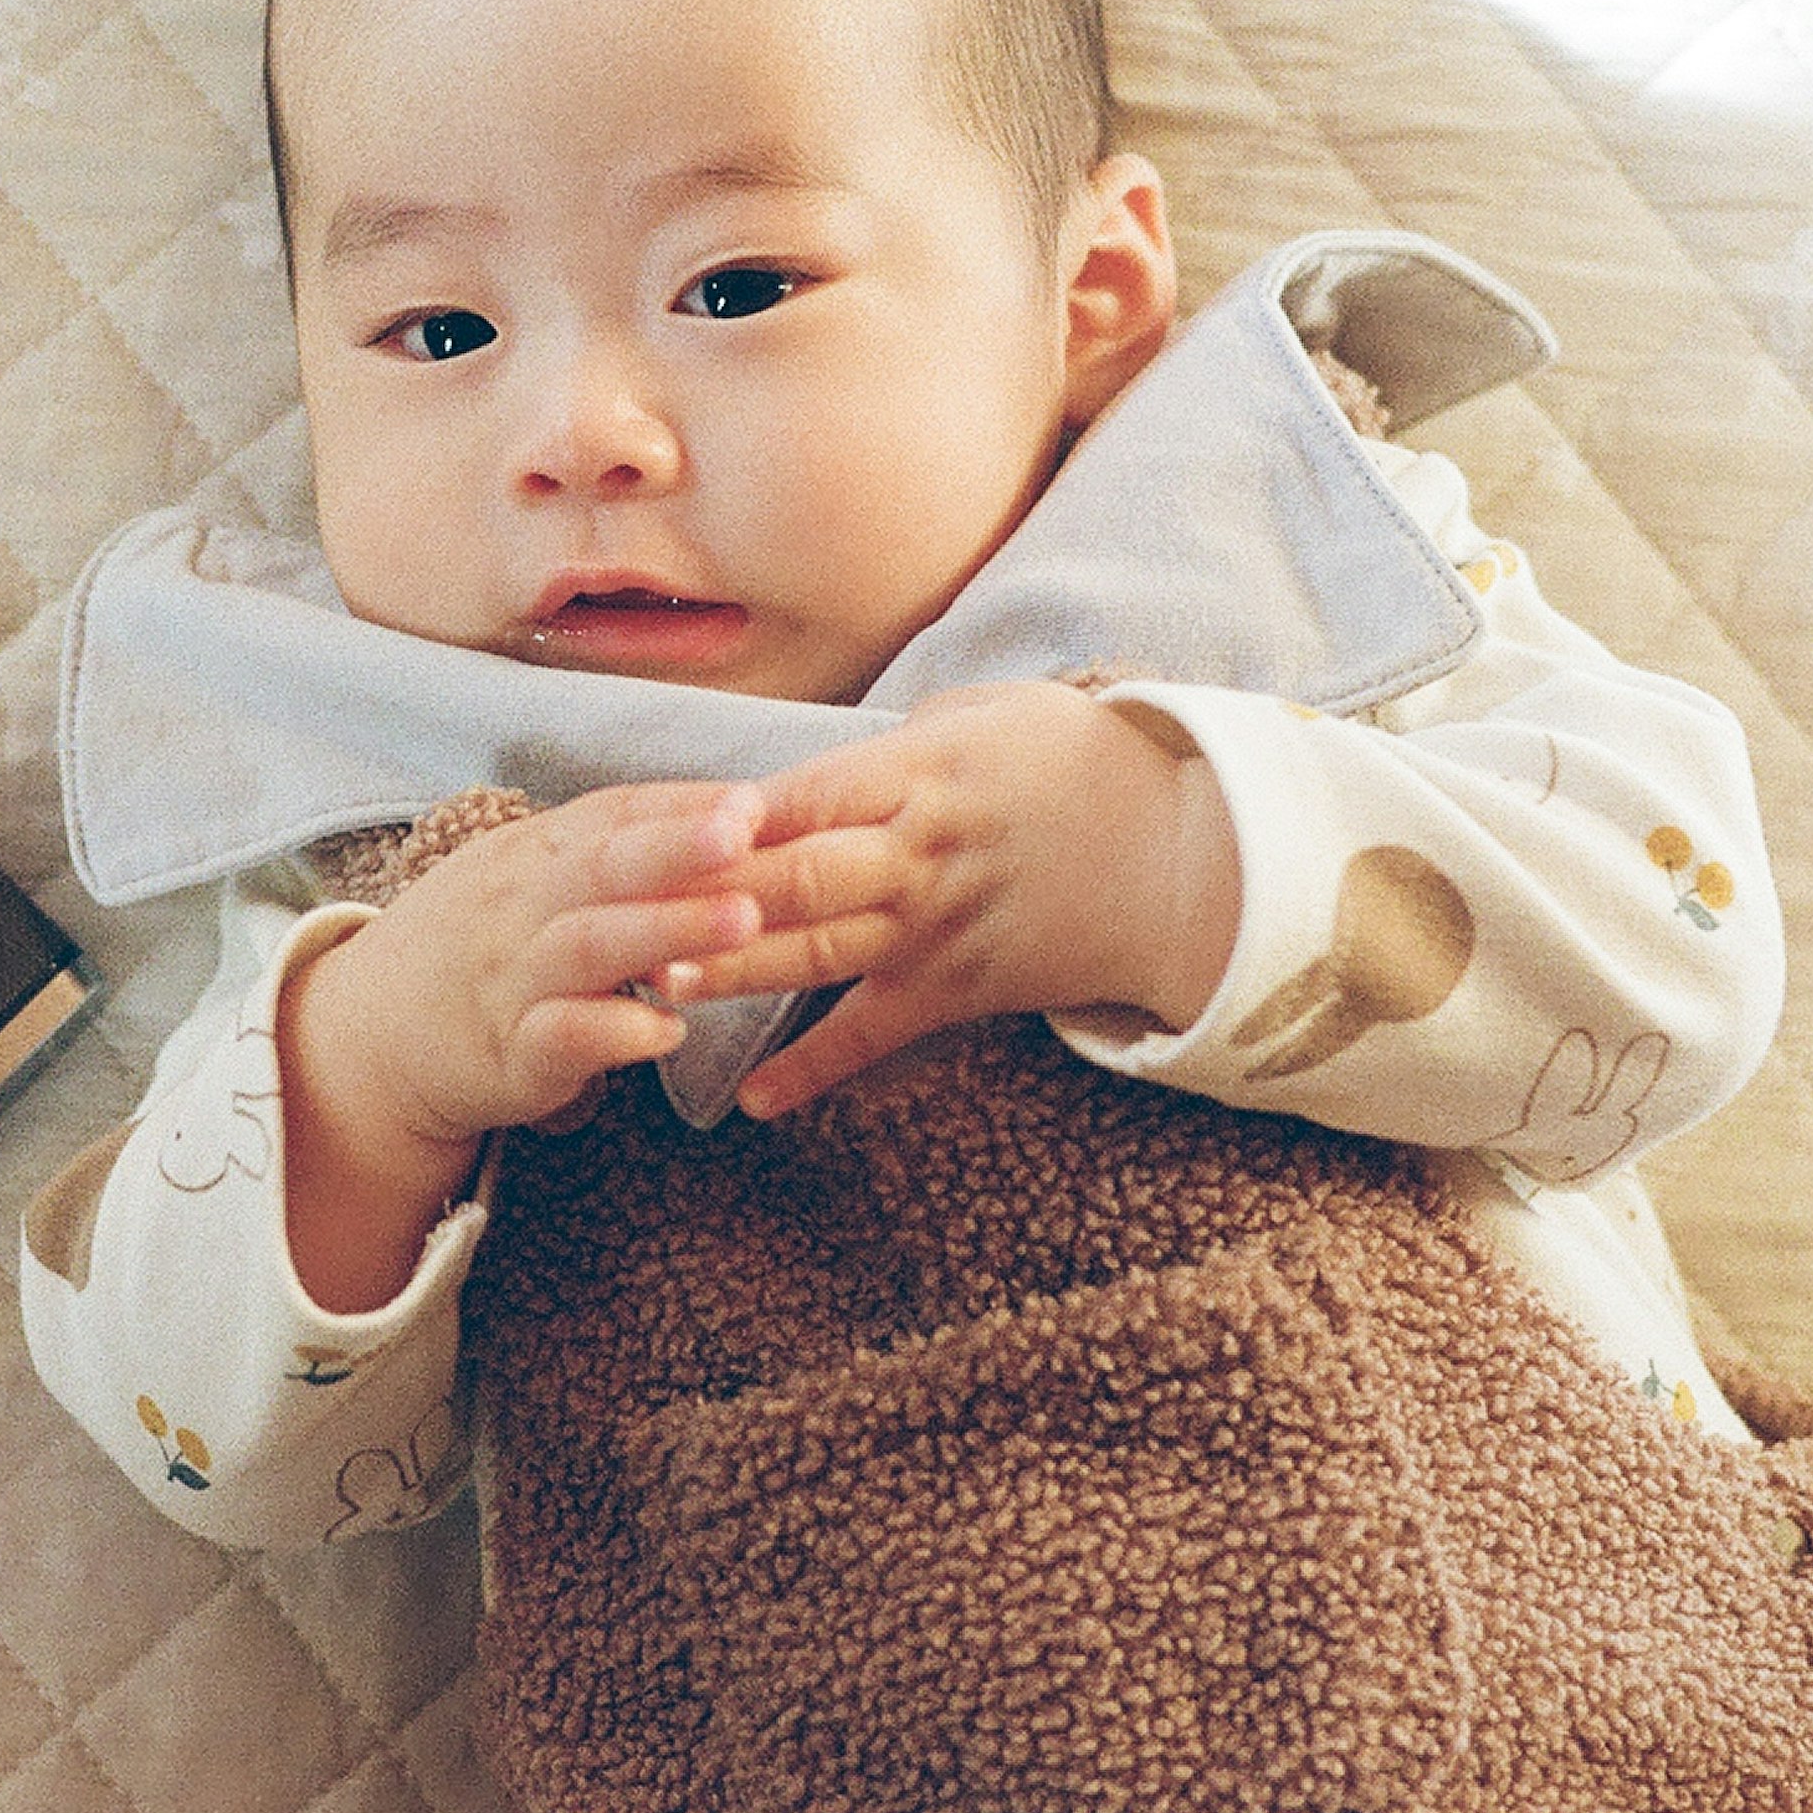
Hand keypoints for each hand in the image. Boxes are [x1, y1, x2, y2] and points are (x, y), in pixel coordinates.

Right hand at [277, 781, 764, 1312]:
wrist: (373, 1036)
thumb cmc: (483, 945)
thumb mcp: (532, 877)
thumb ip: (616, 850)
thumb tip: (734, 817)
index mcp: (535, 852)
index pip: (613, 814)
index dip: (682, 806)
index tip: (752, 800)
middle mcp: (521, 905)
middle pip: (602, 865)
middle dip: (677, 847)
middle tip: (746, 835)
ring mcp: (512, 979)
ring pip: (590, 945)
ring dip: (667, 928)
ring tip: (743, 921)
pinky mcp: (509, 1054)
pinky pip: (561, 1038)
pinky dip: (614, 1031)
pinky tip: (668, 1031)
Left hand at [683, 683, 1242, 1117]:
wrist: (1184, 857)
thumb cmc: (1080, 764)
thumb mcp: (993, 711)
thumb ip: (896, 739)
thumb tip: (816, 755)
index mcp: (922, 773)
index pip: (812, 793)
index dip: (739, 814)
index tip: (667, 824)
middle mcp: (921, 854)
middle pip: (802, 879)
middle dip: (711, 901)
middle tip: (629, 916)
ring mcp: (937, 929)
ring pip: (820, 955)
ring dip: (734, 973)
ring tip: (653, 986)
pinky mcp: (957, 991)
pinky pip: (875, 1036)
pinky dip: (816, 1071)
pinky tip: (752, 1101)